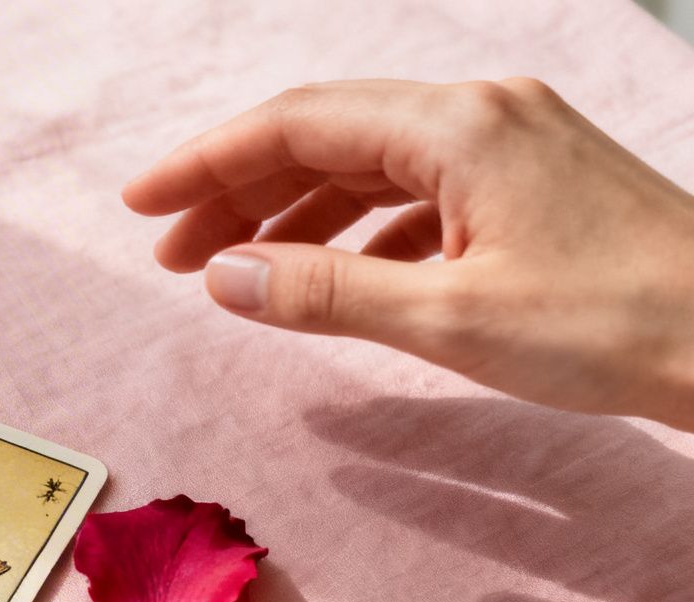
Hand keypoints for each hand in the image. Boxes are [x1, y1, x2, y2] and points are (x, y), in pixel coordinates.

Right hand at [125, 79, 693, 427]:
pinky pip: (420, 193)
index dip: (208, 164)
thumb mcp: (449, 317)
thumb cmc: (618, 326)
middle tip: (174, 254)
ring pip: (372, 165)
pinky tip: (331, 280)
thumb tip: (225, 277)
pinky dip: (359, 232)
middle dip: (241, 191)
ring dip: (295, 215)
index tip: (143, 206)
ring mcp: (515, 146)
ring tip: (235, 274)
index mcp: (459, 126)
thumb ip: (324, 292)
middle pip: (327, 136)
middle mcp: (484, 115)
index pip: (298, 123)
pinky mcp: (535, 186)